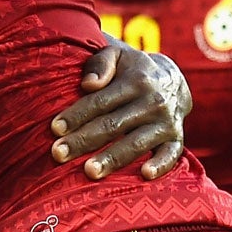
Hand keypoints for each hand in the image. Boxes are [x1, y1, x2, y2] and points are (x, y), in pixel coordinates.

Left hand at [48, 43, 190, 179]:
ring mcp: (166, 122)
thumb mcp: (117, 56)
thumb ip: (100, 64)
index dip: (77, 115)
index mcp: (136, 80)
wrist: (172, 79)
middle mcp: (153, 102)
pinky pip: (171, 154)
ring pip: (136, 143)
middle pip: (112, 125)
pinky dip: (161, 165)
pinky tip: (144, 175)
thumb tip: (88, 85)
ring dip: (112, 158)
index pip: (100, 102)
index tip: (55, 128)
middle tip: (58, 154)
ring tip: (89, 172)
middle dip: (83, 140)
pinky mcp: (176, 139)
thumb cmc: (131, 69)